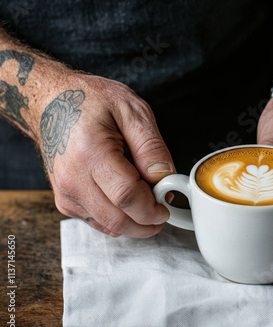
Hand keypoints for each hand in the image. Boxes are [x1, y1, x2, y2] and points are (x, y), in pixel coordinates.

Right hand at [35, 73, 173, 237]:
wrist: (52, 101)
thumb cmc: (92, 101)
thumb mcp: (132, 111)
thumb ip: (151, 147)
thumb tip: (165, 177)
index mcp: (91, 152)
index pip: (126, 196)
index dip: (151, 208)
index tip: (166, 206)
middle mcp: (72, 177)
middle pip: (117, 219)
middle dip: (146, 224)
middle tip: (163, 212)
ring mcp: (66, 191)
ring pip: (107, 225)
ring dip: (133, 223)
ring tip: (147, 202)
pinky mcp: (64, 199)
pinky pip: (97, 221)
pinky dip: (118, 219)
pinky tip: (127, 202)